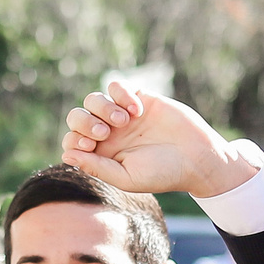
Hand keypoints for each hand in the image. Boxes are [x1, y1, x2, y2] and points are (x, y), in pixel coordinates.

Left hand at [61, 78, 255, 197]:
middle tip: (104, 133)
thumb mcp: (127, 177)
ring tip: (125, 120)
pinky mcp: (138, 98)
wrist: (196, 157)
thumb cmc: (162, 173)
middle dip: (84, 122)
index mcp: (101, 155)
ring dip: (103, 107)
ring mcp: (122, 114)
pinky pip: (117, 86)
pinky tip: (136, 109)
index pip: (72, 140)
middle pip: (77, 116)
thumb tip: (67, 154)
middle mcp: (108, 133)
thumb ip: (96, 167)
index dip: (74, 139)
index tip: (90, 146)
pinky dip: (121, 93)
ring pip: (93, 99)